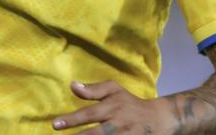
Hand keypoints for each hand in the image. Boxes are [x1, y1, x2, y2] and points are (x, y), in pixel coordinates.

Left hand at [52, 80, 175, 133]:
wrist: (160, 119)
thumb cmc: (130, 103)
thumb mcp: (114, 90)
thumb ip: (93, 89)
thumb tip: (72, 85)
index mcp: (113, 107)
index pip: (89, 114)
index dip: (72, 120)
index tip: (55, 125)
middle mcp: (119, 124)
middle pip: (97, 134)